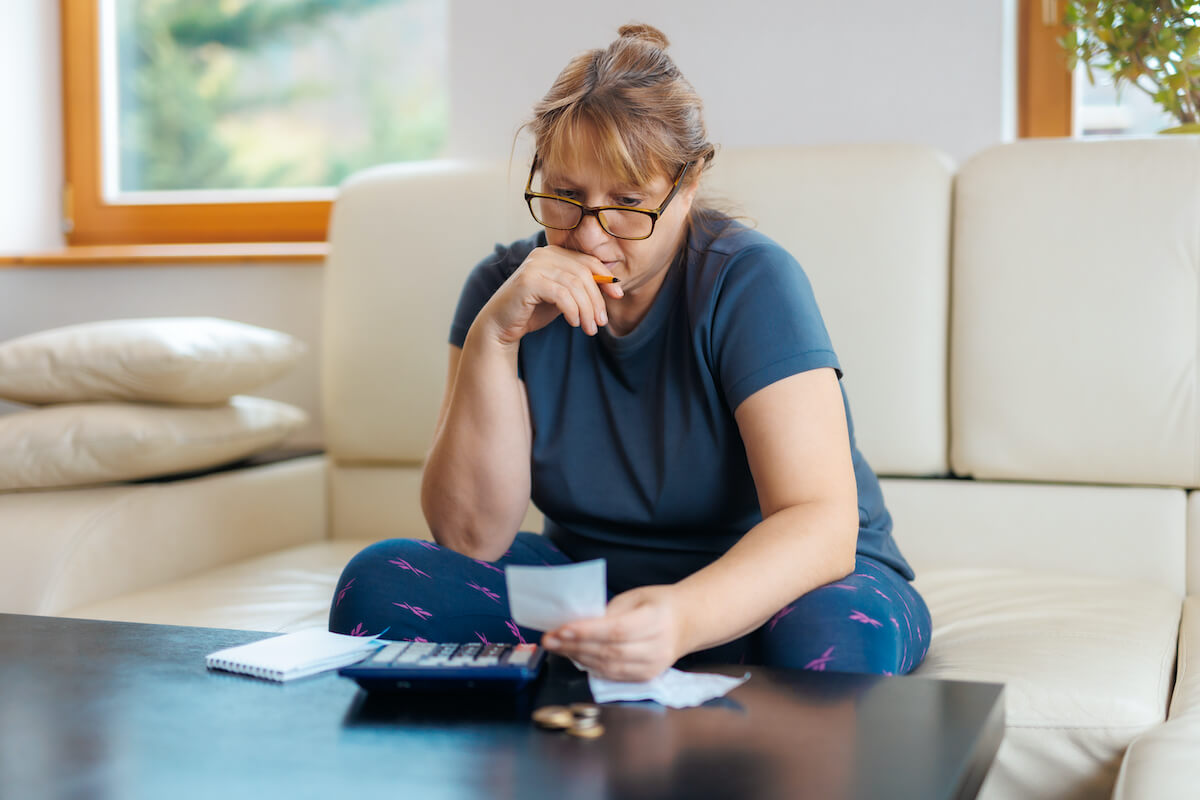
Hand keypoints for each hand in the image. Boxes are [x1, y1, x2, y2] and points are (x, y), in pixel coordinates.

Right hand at [476, 245, 623, 346]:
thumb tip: (613, 283)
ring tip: (590, 329)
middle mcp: (544, 254)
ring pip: (575, 285)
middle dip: (597, 299)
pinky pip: (561, 294)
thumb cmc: (532, 311)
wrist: (500, 326)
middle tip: (601, 322)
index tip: (618, 295)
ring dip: (587, 310)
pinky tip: (574, 323)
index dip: (606, 278)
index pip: (588, 261)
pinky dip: (572, 310)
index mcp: (553, 253)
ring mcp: (534, 265)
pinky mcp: (528, 281)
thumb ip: (581, 287)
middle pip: (584, 273)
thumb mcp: (563, 296)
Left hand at [542, 585, 686, 681]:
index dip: (587, 632)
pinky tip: (576, 657)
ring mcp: (653, 666)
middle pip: (610, 651)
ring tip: (558, 648)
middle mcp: (656, 647)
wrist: (687, 622)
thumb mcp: (635, 597)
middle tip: (550, 639)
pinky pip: (613, 676)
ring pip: (609, 667)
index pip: (617, 630)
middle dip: (575, 646)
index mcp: (656, 620)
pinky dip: (592, 667)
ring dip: (579, 657)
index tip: (562, 629)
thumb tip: (578, 624)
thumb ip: (609, 612)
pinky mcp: (646, 677)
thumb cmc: (658, 604)